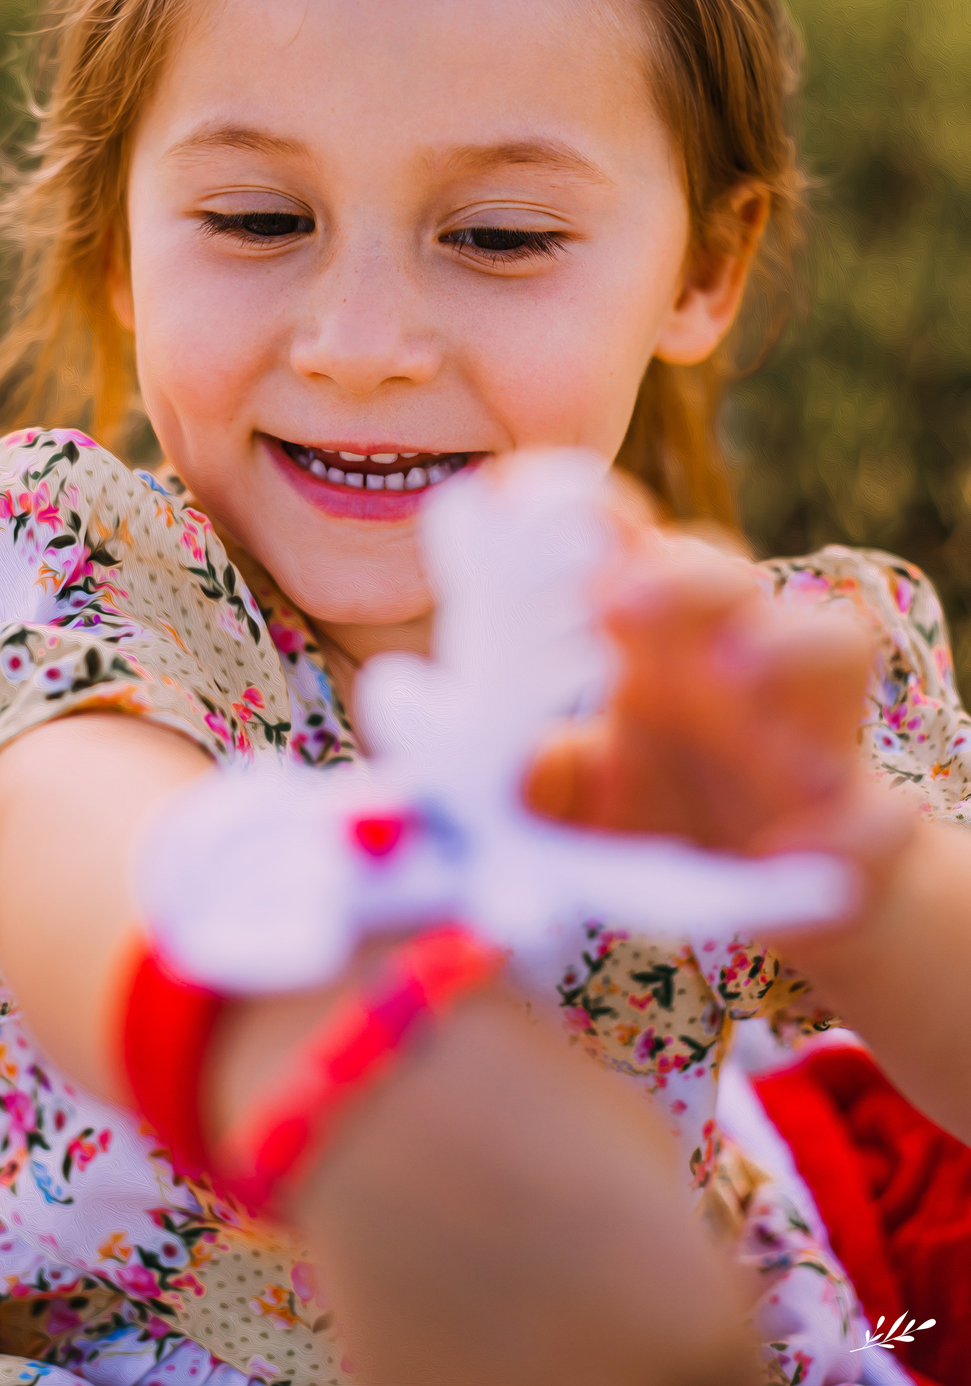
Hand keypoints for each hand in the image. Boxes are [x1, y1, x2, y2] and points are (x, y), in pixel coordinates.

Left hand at [525, 519, 915, 899]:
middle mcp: (732, 658)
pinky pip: (876, 806)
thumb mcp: (582, 800)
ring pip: (832, 642)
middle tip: (617, 596)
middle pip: (724, 573)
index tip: (525, 496)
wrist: (769, 889)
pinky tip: (801, 846)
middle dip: (675, 574)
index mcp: (654, 642)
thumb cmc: (664, 806)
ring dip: (787, 647)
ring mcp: (805, 724)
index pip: (630, 551)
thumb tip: (508, 767)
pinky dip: (848, 824)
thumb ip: (542, 778)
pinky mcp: (860, 812)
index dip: (591, 518)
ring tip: (732, 671)